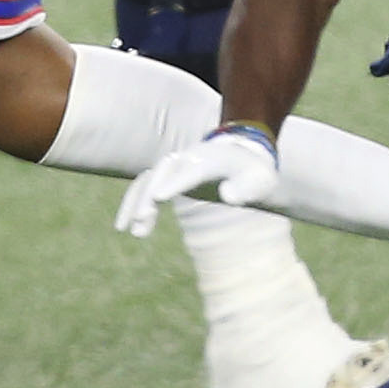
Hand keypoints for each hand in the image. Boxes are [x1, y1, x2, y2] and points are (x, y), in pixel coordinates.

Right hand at [116, 124, 281, 235]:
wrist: (242, 156)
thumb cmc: (254, 174)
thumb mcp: (261, 180)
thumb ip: (248, 188)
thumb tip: (227, 195)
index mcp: (213, 158)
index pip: (192, 170)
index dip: (175, 183)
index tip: (159, 198)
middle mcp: (190, 158)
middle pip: (164, 171)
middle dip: (150, 193)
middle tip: (141, 218)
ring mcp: (177, 166)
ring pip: (148, 179)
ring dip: (136, 202)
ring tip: (132, 231)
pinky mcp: (168, 177)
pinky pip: (145, 188)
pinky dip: (133, 204)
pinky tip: (127, 228)